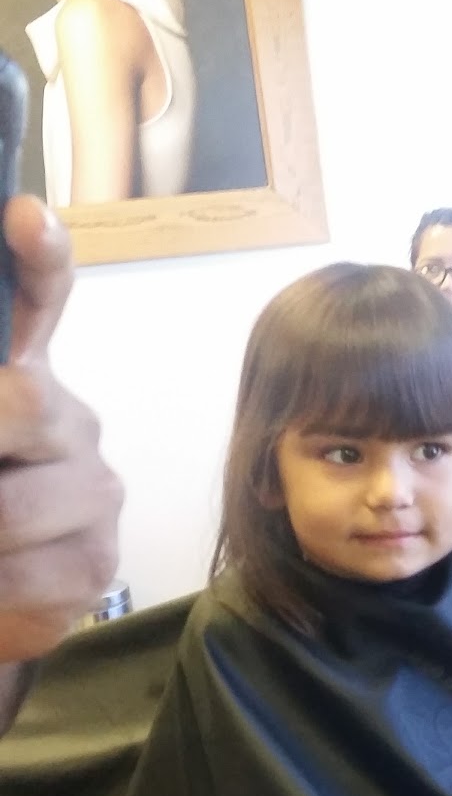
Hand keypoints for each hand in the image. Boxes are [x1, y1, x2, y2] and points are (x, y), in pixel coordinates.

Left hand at [0, 197, 121, 664]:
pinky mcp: (98, 564)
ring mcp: (95, 495)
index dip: (38, 258)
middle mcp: (72, 424)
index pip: (42, 300)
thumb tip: (4, 344)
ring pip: (12, 510)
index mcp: (24, 377)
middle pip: (24, 408)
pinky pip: (25, 577)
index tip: (24, 217)